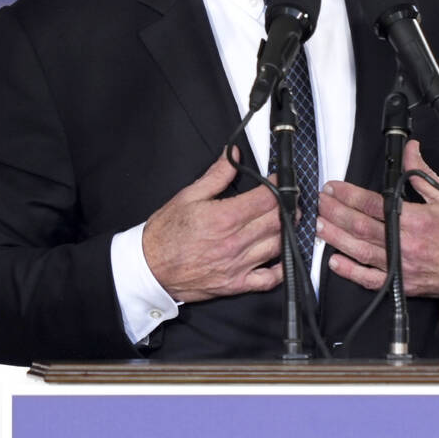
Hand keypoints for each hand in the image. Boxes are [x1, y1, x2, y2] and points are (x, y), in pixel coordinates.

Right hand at [142, 150, 282, 302]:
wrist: (149, 268)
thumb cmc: (165, 234)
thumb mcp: (188, 196)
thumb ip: (216, 175)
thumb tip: (232, 155)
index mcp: (224, 217)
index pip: (267, 198)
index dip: (280, 186)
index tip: (281, 181)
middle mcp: (234, 242)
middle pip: (277, 221)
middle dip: (289, 206)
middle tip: (289, 199)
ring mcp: (237, 265)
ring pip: (278, 246)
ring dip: (288, 231)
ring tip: (288, 220)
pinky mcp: (235, 284)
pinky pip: (269, 280)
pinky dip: (281, 269)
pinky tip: (283, 256)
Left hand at [317, 140, 438, 302]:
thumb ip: (422, 174)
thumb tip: (410, 150)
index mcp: (416, 220)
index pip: (373, 204)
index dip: (349, 195)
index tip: (334, 187)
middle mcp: (406, 244)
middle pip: (361, 227)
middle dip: (336, 213)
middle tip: (320, 202)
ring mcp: (402, 267)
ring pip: (361, 251)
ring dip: (336, 238)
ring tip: (319, 225)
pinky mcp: (403, 284)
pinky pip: (372, 280)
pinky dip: (352, 272)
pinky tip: (336, 262)